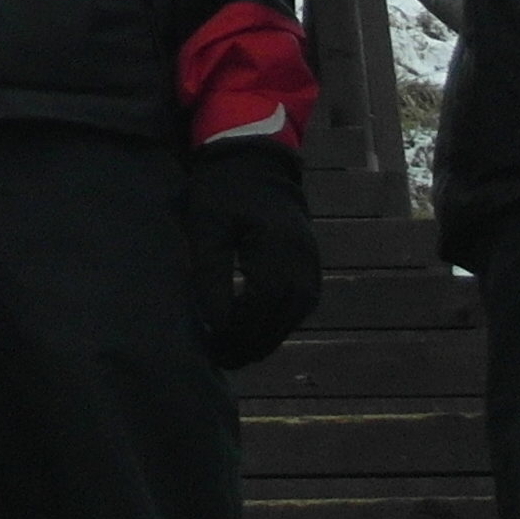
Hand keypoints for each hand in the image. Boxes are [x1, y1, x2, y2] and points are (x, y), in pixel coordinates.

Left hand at [182, 137, 318, 366]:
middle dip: (248, 346)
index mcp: (277, 251)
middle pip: (279, 321)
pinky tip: (251, 332)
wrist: (256, 159)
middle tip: (217, 359)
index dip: (235, 335)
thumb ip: (211, 276)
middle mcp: (302, 263)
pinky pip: (297, 307)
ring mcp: (311, 266)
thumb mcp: (208, 228)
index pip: (259, 309)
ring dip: (263, 339)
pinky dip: (275, 324)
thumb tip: (213, 325)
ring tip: (231, 352)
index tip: (209, 349)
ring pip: (291, 319)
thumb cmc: (223, 191)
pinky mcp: (310, 266)